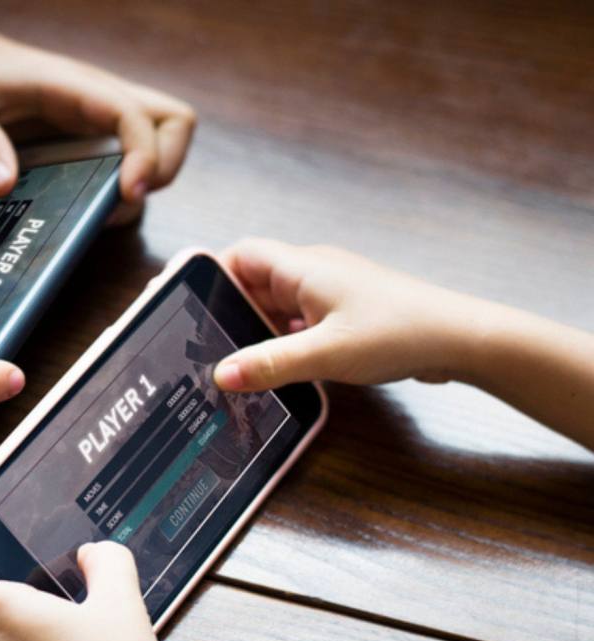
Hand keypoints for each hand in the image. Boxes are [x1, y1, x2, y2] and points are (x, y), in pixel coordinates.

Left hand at [0, 13, 195, 210]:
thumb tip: (3, 187)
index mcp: (73, 86)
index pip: (136, 116)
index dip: (145, 156)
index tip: (127, 193)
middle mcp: (96, 102)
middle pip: (173, 124)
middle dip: (165, 167)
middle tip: (123, 199)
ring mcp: (95, 121)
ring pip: (157, 144)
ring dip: (142, 183)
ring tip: (100, 211)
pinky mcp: (84, 139)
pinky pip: (125, 161)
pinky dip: (118, 188)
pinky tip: (82, 206)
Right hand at [212, 238, 481, 391]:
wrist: (462, 339)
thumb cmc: (399, 333)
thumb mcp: (326, 353)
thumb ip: (270, 364)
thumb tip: (221, 374)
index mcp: (303, 267)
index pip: (241, 255)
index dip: (213, 275)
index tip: (190, 306)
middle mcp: (313, 273)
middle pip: (255, 282)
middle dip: (230, 312)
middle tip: (205, 346)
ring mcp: (330, 294)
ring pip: (277, 305)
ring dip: (258, 331)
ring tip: (235, 363)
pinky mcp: (345, 314)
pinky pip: (299, 322)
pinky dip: (282, 341)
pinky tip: (277, 368)